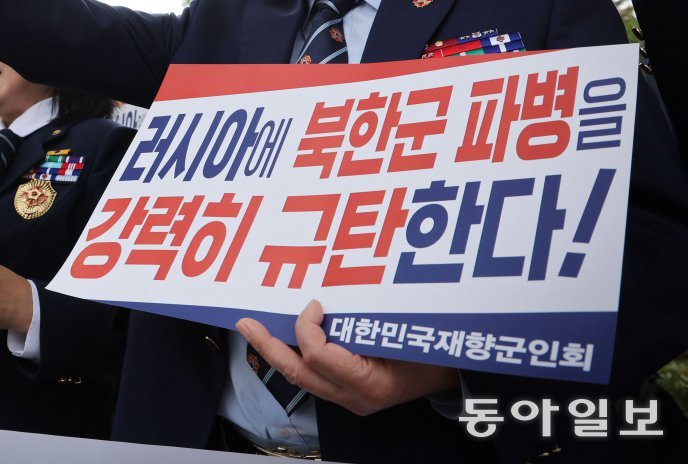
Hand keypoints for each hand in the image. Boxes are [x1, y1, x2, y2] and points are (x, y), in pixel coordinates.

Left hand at [237, 299, 457, 415]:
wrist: (455, 374)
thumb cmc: (434, 348)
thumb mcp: (404, 329)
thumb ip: (364, 319)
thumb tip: (324, 299)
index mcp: (370, 384)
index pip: (319, 356)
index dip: (306, 327)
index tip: (313, 304)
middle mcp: (355, 398)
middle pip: (298, 373)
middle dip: (267, 346)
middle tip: (244, 323)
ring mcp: (350, 400)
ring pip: (301, 377)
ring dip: (276, 351)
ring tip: (253, 330)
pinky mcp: (348, 394)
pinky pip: (314, 375)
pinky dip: (296, 354)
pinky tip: (283, 338)